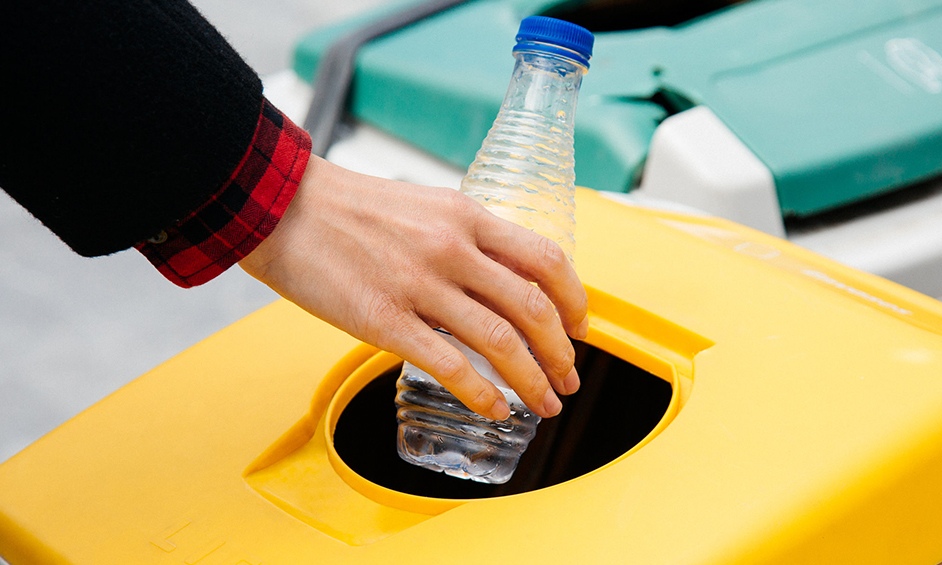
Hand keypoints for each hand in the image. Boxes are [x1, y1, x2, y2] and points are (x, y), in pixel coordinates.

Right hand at [239, 155, 588, 419]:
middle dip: (561, 352)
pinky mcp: (384, 319)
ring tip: (545, 403)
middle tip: (569, 378)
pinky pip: (450, 365)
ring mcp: (420, 285)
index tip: (579, 328)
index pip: (546, 260)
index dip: (575, 300)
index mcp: (467, 216)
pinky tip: (495, 410)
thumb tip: (503, 279)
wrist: (283, 206)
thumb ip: (467, 239)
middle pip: (533, 308)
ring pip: (500, 341)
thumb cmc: (352, 208)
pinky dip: (483, 394)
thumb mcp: (427, 206)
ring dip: (533, 380)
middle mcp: (453, 248)